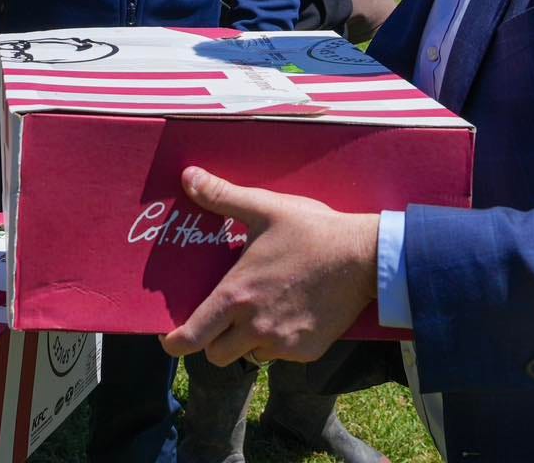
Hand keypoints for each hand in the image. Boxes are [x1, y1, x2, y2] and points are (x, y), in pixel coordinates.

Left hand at [159, 167, 378, 365]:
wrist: (363, 258)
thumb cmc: (311, 230)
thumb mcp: (263, 208)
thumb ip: (221, 197)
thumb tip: (188, 176)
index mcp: (237, 294)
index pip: (193, 335)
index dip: (175, 342)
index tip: (169, 340)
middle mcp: (255, 326)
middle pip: (217, 354)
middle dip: (214, 340)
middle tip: (222, 318)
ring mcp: (283, 343)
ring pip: (250, 356)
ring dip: (247, 341)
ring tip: (259, 310)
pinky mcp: (308, 351)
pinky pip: (281, 355)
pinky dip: (279, 341)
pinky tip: (290, 312)